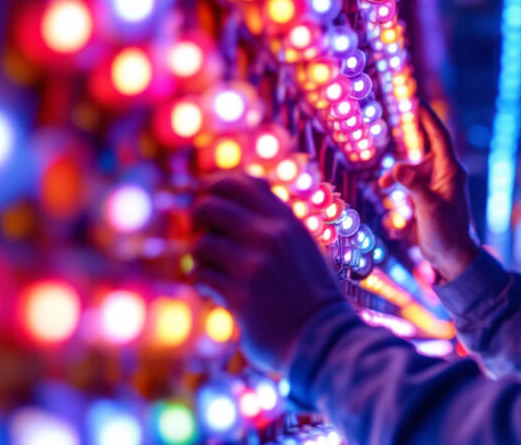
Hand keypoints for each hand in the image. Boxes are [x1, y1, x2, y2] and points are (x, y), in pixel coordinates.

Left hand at [190, 175, 349, 373]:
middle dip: (197, 218)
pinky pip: (200, 275)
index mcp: (286, 221)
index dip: (216, 186)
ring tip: (211, 268)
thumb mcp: (302, 246)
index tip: (208, 199)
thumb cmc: (309, 293)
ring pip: (201, 244)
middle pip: (211, 206)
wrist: (323, 338)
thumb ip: (276, 224)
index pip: (241, 183)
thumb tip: (236, 204)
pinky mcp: (240, 295)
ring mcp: (254, 265)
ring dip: (199, 256)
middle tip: (201, 233)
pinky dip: (202, 281)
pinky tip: (214, 289)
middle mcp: (270, 236)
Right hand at [377, 101, 479, 281]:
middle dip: (405, 152)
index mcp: (450, 171)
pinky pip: (410, 188)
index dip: (426, 116)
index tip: (415, 99)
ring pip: (411, 171)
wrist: (454, 259)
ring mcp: (436, 187)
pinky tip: (399, 216)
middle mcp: (445, 174)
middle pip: (421, 152)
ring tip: (383, 187)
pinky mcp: (428, 200)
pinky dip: (400, 193)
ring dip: (397, 177)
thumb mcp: (428, 209)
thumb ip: (413, 187)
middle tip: (392, 140)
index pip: (439, 135)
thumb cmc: (447, 233)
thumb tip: (397, 169)